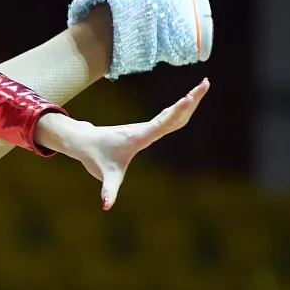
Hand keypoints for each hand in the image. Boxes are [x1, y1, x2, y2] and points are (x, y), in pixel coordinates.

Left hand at [34, 78, 209, 209]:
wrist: (83, 141)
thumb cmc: (95, 157)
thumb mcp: (104, 176)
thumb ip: (108, 191)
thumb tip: (106, 206)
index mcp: (139, 137)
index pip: (162, 123)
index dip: (177, 111)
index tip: (189, 97)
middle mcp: (145, 129)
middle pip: (172, 113)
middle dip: (191, 99)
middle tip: (206, 83)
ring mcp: (146, 127)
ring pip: (172, 113)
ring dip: (189, 100)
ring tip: (203, 85)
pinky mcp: (146, 129)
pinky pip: (168, 117)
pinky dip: (180, 109)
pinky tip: (190, 102)